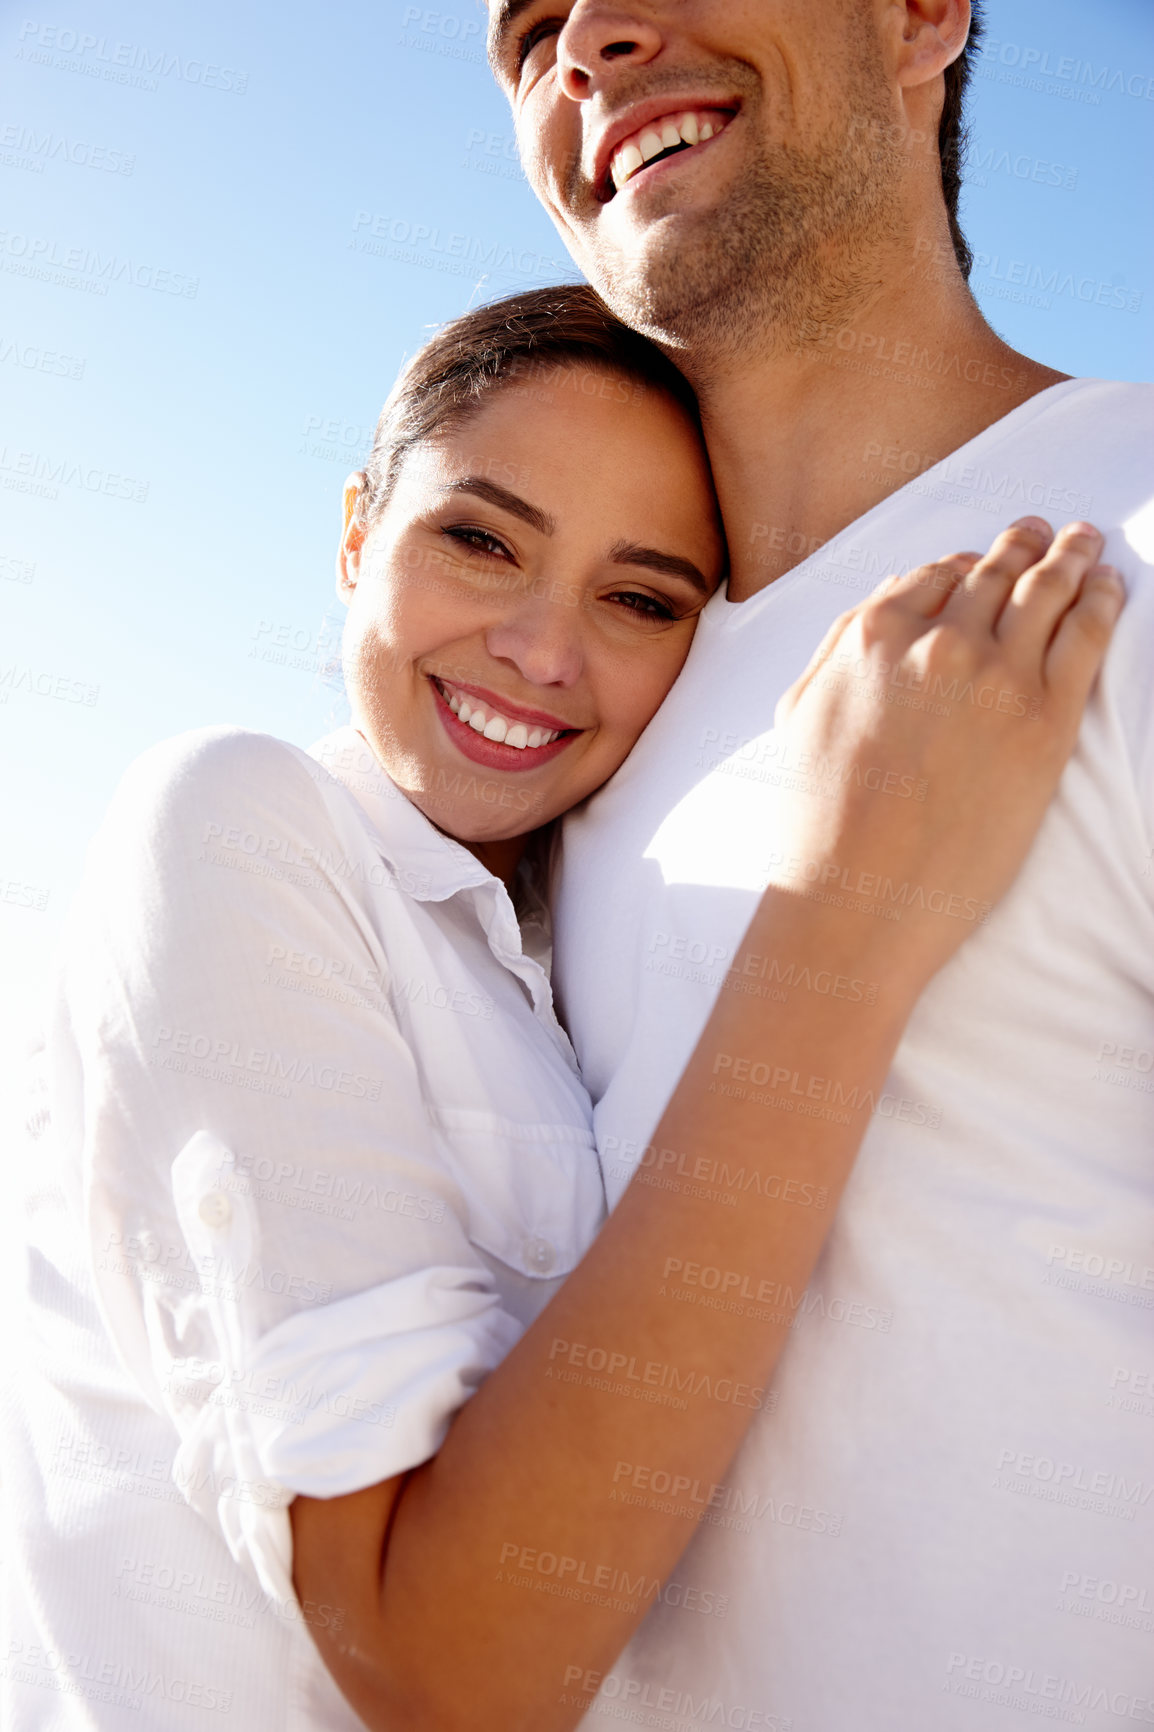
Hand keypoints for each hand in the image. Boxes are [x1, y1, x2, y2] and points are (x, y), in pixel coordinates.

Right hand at [769, 517, 1123, 992]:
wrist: (857, 897)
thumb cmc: (818, 820)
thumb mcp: (802, 712)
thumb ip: (839, 646)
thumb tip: (886, 601)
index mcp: (872, 635)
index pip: (933, 574)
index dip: (964, 564)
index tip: (983, 561)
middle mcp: (937, 642)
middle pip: (995, 573)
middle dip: (1024, 545)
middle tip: (1047, 532)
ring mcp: (996, 678)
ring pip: (1047, 590)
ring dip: (1072, 556)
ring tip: (1087, 542)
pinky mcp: (1044, 721)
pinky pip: (1086, 636)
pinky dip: (1102, 600)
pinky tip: (1110, 586)